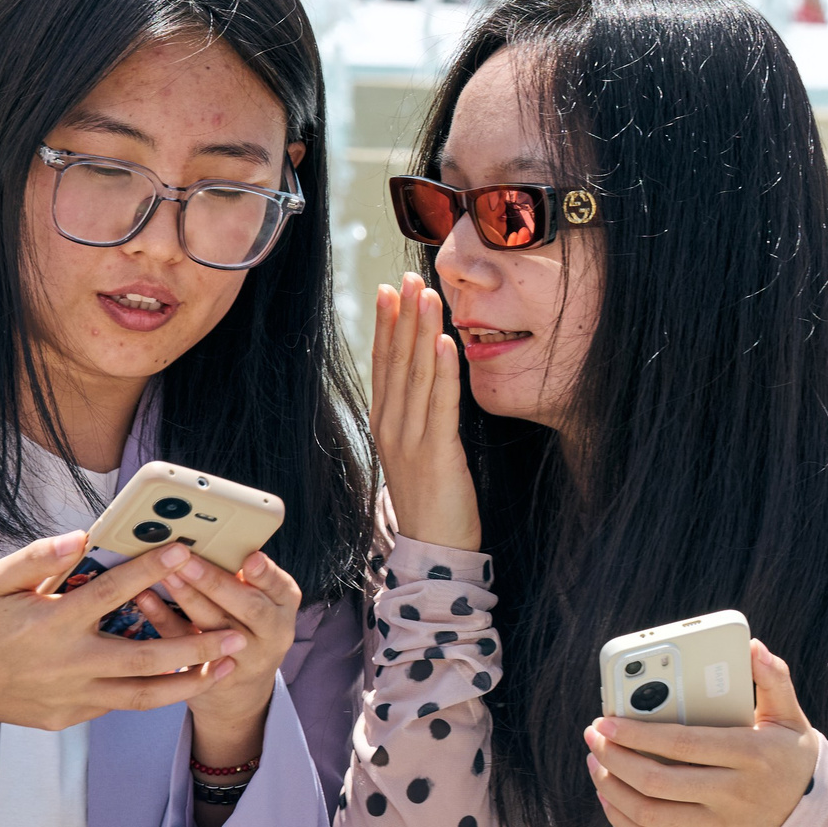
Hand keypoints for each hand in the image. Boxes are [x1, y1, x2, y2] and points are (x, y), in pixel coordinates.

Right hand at [0, 536, 246, 731]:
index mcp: (50, 625)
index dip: (149, 570)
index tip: (183, 550)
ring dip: (187, 682)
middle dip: (195, 647)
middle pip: (144, 659)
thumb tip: (82, 538)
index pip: (110, 593)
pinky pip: (117, 706)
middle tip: (235, 633)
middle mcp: (66, 665)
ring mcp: (69, 698)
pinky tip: (180, 678)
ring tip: (225, 666)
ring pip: (140, 696)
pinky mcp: (67, 718)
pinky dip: (151, 694)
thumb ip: (39, 558)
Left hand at [154, 549, 303, 767]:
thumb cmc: (247, 626)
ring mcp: (244, 660)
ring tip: (164, 573)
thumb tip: (206, 532)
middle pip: (248, 608)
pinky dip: (164, 620)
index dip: (265, 573)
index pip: (279, 586)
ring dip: (188, 598)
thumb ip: (241, 574)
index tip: (249, 558)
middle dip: (215, 582)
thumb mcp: (261, 600)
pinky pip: (185, 649)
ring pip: (214, 629)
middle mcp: (271, 633)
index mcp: (284, 605)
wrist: (242, 689)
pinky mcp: (213, 677)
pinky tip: (145, 599)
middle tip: (186, 558)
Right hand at [371, 274, 478, 550]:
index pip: (383, 363)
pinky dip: (442, 371)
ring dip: (422, 331)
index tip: (389, 289)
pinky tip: (445, 342)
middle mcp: (392, 426)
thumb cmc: (432, 498)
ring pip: (416, 375)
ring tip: (427, 296)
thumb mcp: (415, 449)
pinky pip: (440, 405)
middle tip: (407, 277)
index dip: (385, 324)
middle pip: (396, 361)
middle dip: (402, 316)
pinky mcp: (437, 453)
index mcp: (385, 422)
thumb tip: (424, 376)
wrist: (433, 549)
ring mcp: (411, 440)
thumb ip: (416, 413)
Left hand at [583, 641, 822, 826]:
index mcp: (750, 756)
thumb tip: (752, 647)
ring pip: (650, 813)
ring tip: (596, 764)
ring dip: (612, 789)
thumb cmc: (793, 760)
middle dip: (615, 757)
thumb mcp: (791, 718)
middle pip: (657, 780)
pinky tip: (610, 799)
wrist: (817, 824)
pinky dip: (623, 822)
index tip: (605, 721)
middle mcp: (733, 795)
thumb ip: (773, 680)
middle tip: (594, 738)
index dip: (637, 733)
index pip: (681, 744)